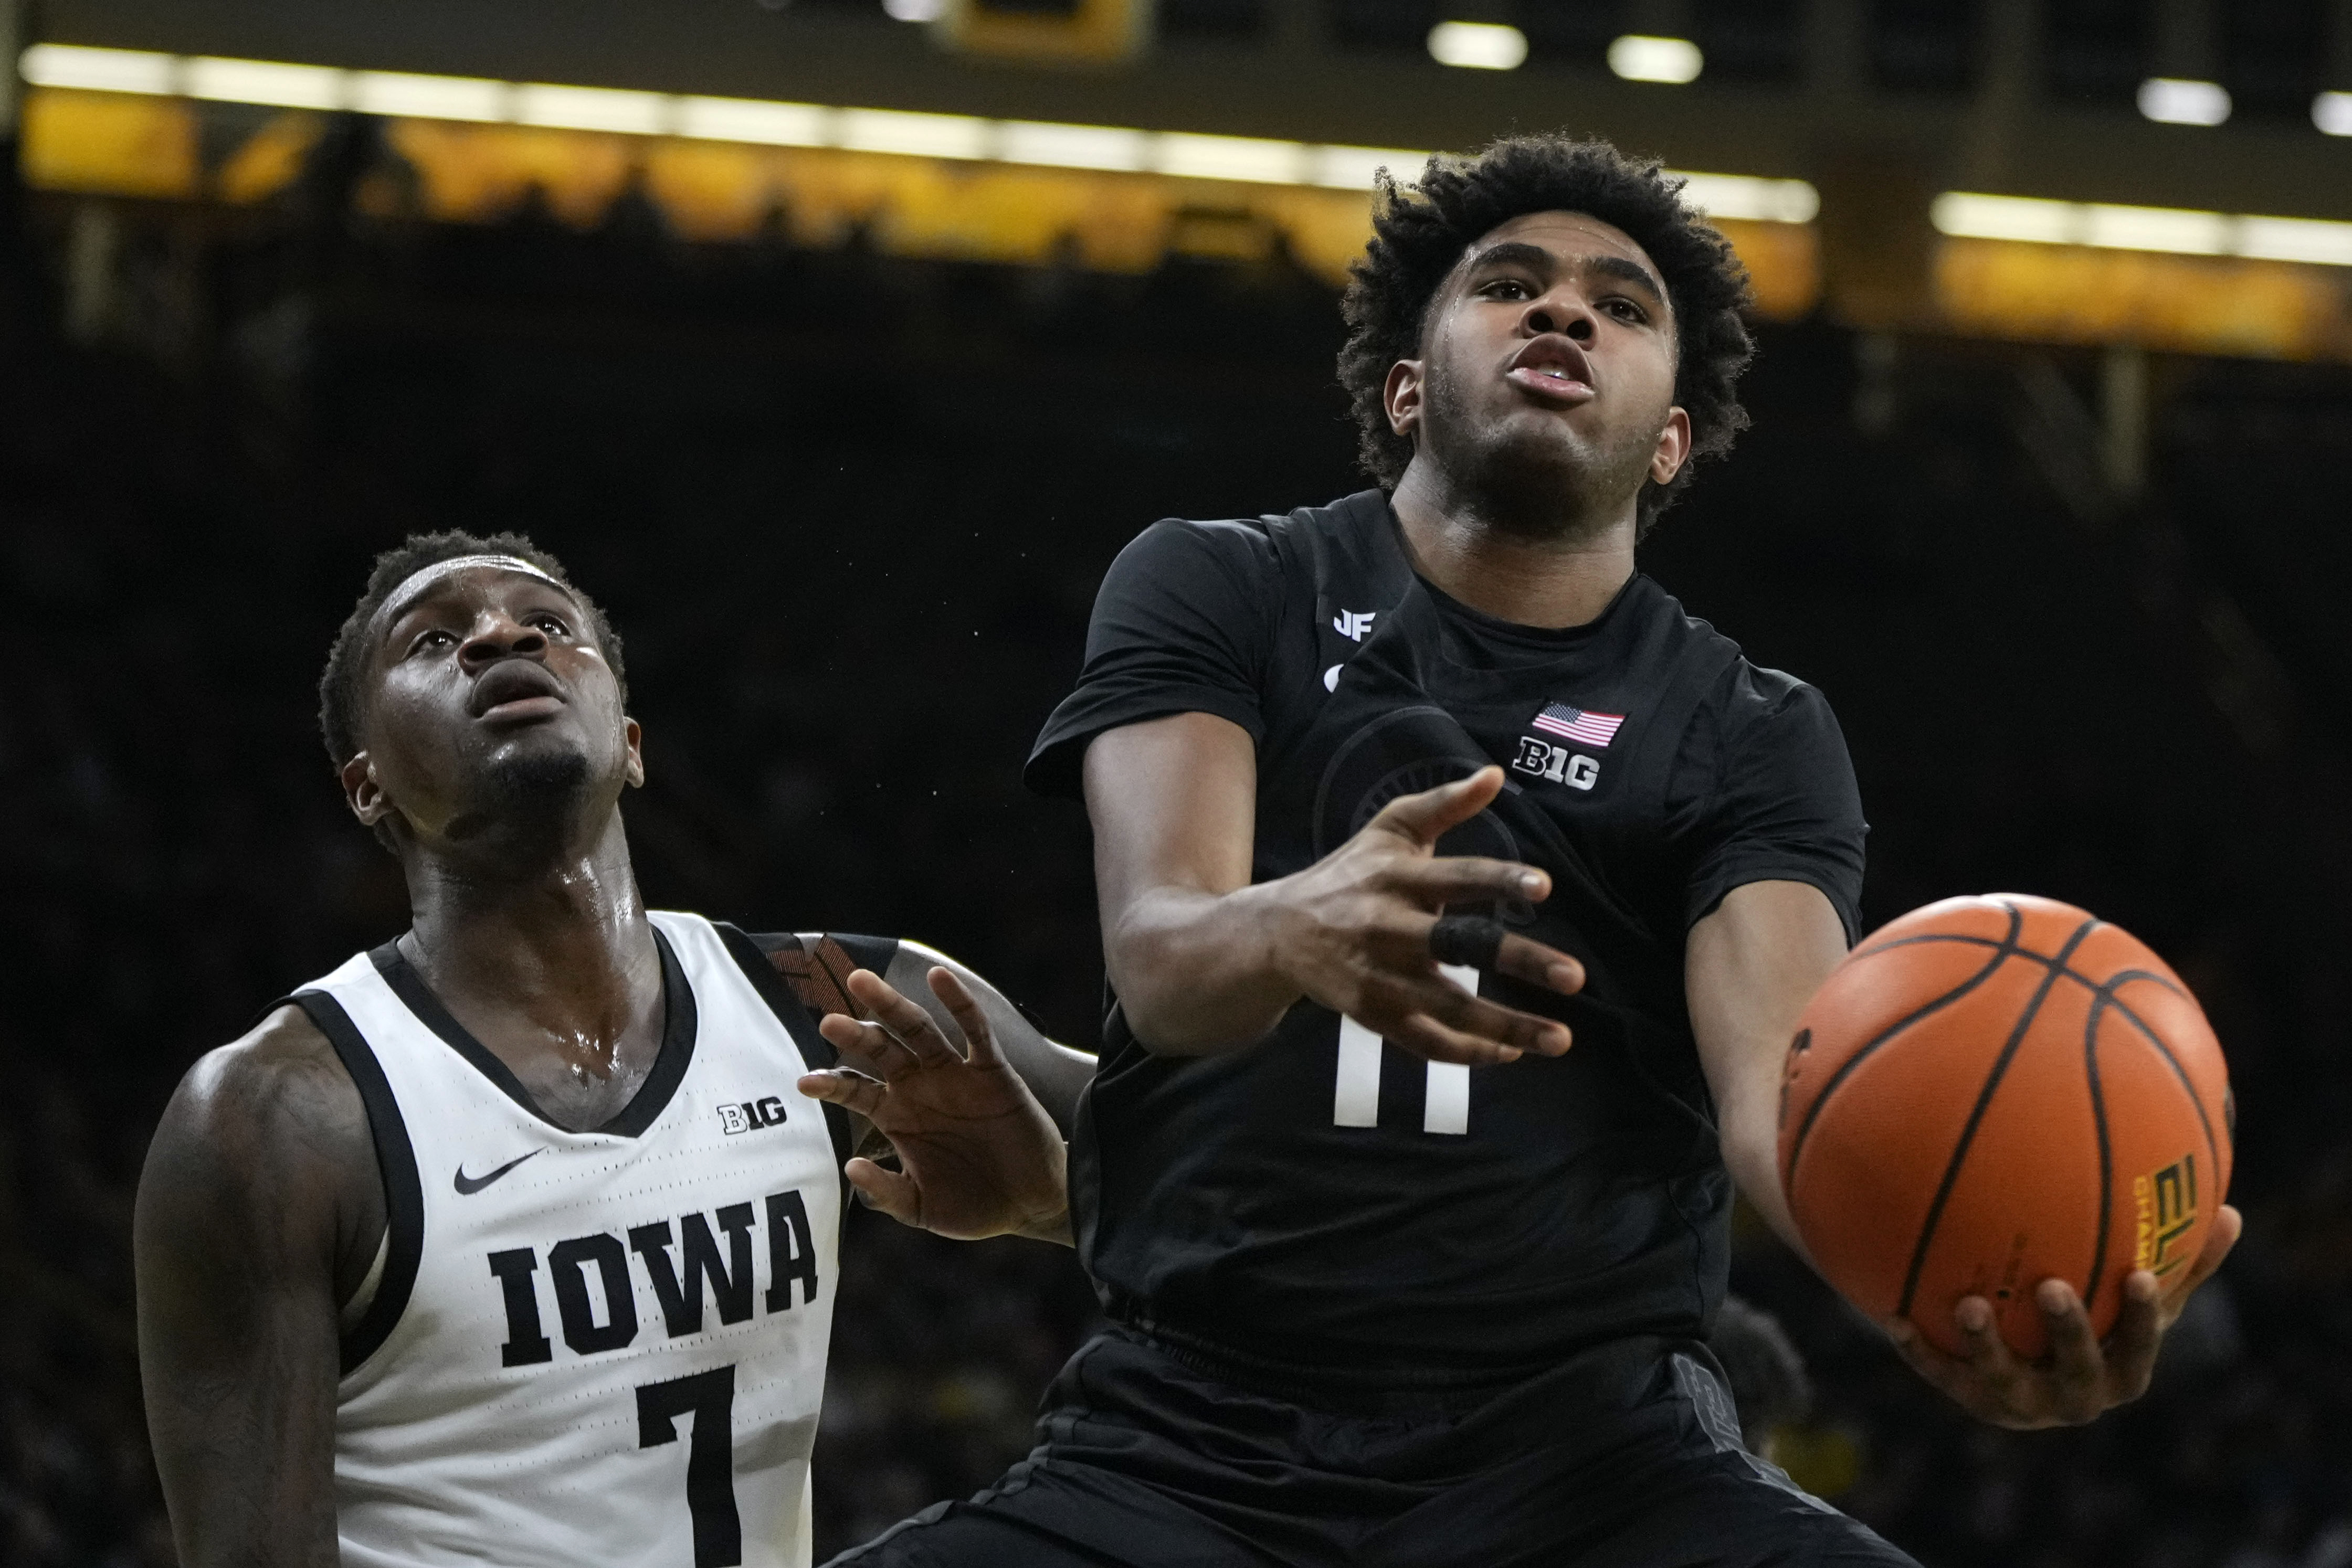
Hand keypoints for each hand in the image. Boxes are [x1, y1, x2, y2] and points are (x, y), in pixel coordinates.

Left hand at [799, 967, 1069, 1243]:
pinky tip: (939, 977)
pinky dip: (958, 1003)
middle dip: (855, 1034)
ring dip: (891, 1006)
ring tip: (861, 982)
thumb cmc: (972, 1206)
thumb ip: (885, 1192)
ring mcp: (955, 1075)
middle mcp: (921, 1088)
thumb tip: (850, 1167)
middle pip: (881, 1050)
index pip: (856, 1091)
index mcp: (898, 1117)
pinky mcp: (992, 1070)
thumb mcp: (921, 1208)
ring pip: (919, 1030)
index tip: (804, 1083)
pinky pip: (974, 1031)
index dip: (832, 1085)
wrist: (1029, 1204)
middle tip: (828, 1021)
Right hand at [1268, 766, 1584, 1065]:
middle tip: (1574, 976)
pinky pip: (1426, 1042)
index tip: (1545, 885)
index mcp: (1398, 878)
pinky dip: (1469, 1052)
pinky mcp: (1375, 1015)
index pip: (1456, 877)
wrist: (1279, 932)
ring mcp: (1382, 977)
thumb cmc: (1349, 874)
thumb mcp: (1389, 829)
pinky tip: (1512, 1052)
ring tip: (1562, 1039)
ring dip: (1508, 1026)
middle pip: (1460, 947)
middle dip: (1518, 962)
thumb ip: (1443, 804)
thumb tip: (1497, 774)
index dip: (1499, 880)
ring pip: (1450, 1008)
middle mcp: (1390, 929)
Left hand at [1883, 1203, 2242, 1427]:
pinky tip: (1892, 1316)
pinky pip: (1941, 1374)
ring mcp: (2020, 1404)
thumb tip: (2232, 1213)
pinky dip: (1919, 1348)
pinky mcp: (1969, 1397)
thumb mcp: (2140, 1298)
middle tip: (2052, 1286)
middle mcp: (2073, 1397)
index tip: (2138, 1275)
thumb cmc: (2098, 1322)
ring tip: (1971, 1304)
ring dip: (1987, 1346)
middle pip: (2077, 1374)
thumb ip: (2182, 1263)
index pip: (2138, 1350)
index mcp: (2119, 1373)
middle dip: (2068, 1334)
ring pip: (2003, 1384)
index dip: (2141, 1320)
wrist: (2031, 1377)